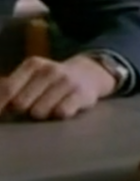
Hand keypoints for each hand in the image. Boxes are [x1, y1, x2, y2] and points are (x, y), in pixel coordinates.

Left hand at [0, 54, 115, 120]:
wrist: (90, 74)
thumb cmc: (51, 81)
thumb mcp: (31, 76)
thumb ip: (9, 87)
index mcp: (33, 65)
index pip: (7, 89)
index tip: (0, 115)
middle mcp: (50, 70)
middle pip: (20, 104)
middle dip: (22, 111)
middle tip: (31, 108)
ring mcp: (67, 82)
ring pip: (38, 112)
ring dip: (41, 115)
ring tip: (48, 108)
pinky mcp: (81, 94)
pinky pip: (60, 114)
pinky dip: (58, 115)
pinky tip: (62, 108)